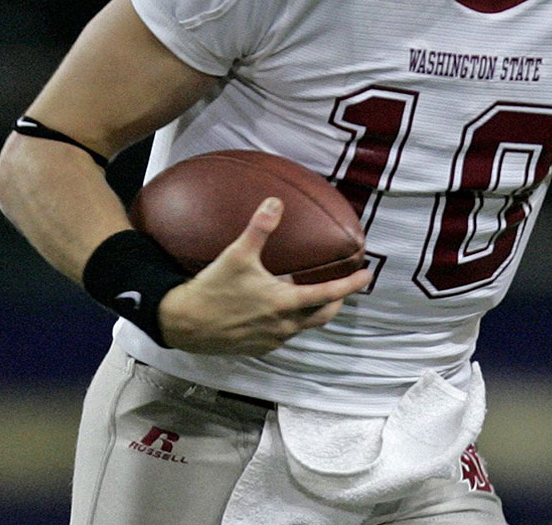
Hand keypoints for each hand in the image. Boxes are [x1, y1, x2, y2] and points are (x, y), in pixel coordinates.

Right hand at [157, 197, 372, 353]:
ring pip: (304, 327)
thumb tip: (275, 203)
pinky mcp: (258, 348)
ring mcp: (272, 340)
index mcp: (285, 303)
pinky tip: (281, 310)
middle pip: (323, 315)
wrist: (183, 324)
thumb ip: (260, 228)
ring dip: (313, 311)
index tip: (367, 275)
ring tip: (311, 295)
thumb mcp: (237, 255)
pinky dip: (292, 322)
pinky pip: (284, 335)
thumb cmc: (211, 290)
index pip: (329, 294)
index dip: (351, 285)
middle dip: (337, 301)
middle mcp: (283, 325)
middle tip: (342, 286)